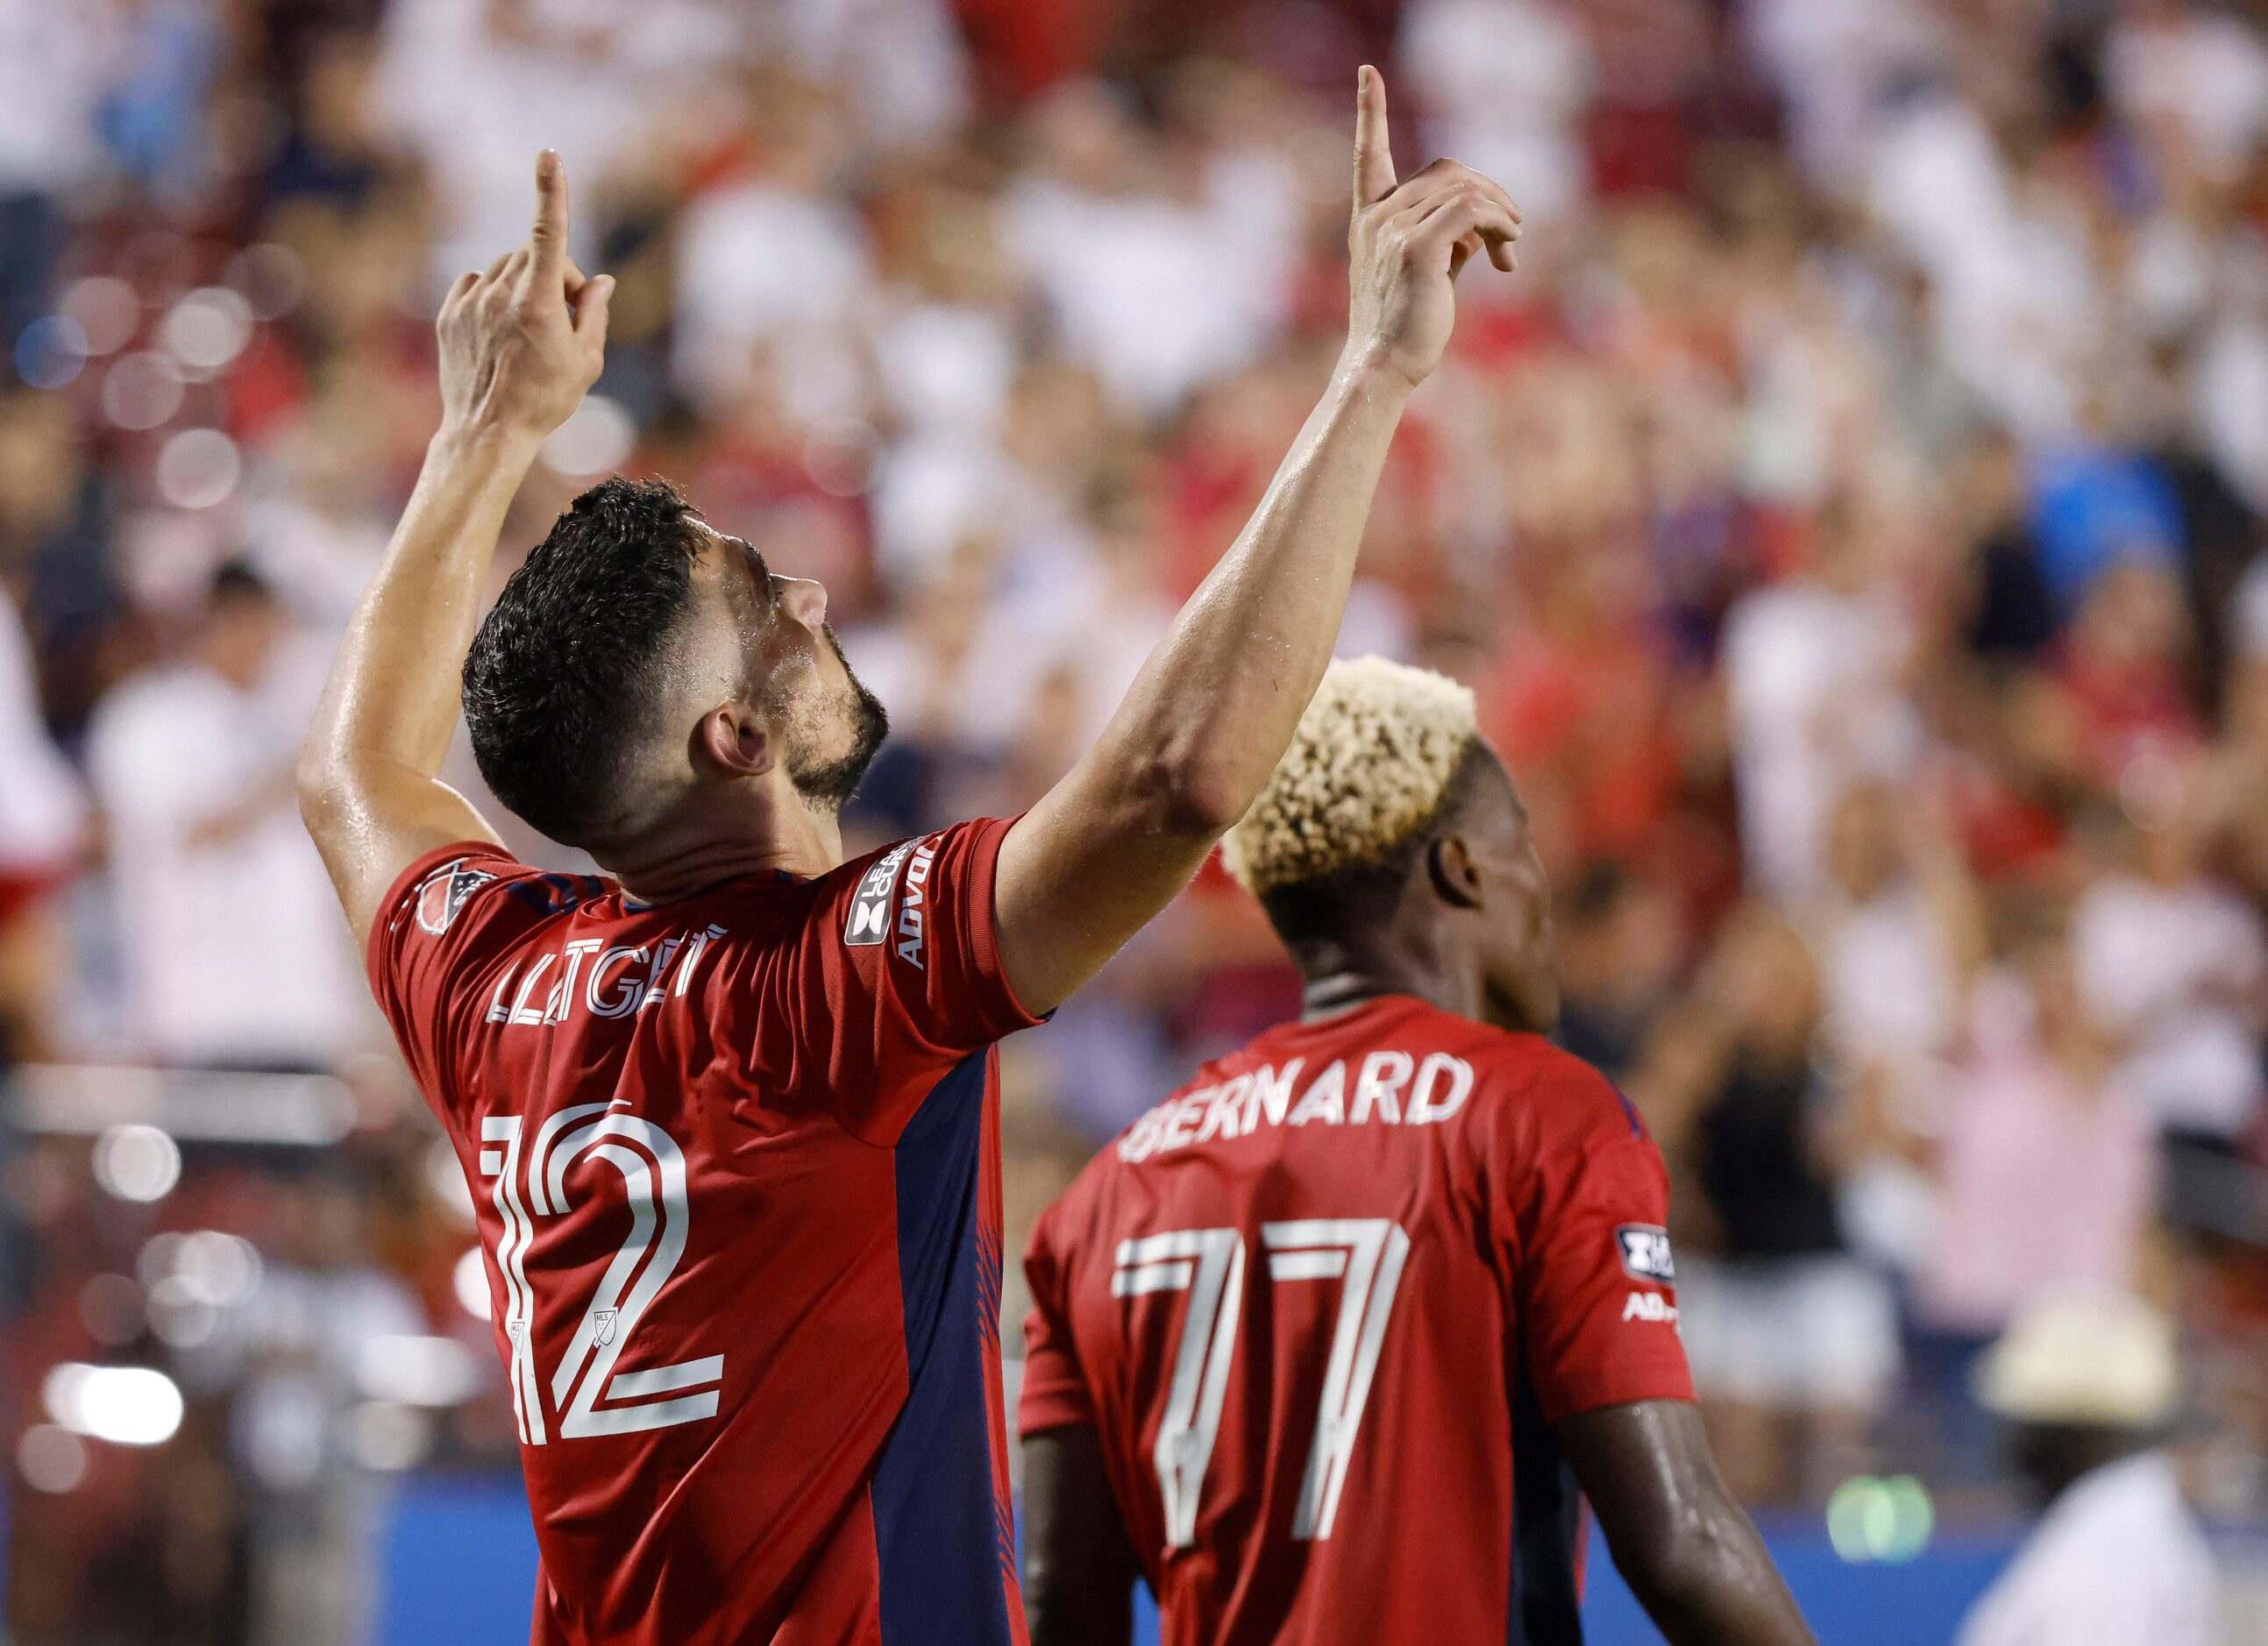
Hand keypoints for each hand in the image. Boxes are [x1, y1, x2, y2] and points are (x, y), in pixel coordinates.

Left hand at [436, 150, 613, 443]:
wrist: (487, 433)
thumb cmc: (545, 400)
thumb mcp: (586, 361)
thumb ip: (594, 312)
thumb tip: (598, 280)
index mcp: (537, 303)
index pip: (548, 234)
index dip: (551, 192)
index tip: (549, 155)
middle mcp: (500, 294)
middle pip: (535, 256)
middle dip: (556, 276)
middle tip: (566, 318)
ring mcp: (470, 303)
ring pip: (506, 269)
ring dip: (524, 286)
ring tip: (531, 332)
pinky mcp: (449, 314)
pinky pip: (476, 284)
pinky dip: (493, 296)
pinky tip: (501, 330)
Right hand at [1343, 67, 1520, 389]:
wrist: (1384, 366)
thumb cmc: (1406, 326)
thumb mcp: (1426, 270)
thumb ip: (1448, 237)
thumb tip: (1487, 225)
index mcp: (1370, 218)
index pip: (1367, 154)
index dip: (1368, 110)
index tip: (1368, 71)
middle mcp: (1376, 217)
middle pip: (1447, 170)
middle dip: (1489, 192)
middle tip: (1513, 229)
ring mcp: (1393, 230)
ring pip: (1464, 188)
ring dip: (1501, 210)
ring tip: (1514, 243)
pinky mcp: (1416, 248)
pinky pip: (1470, 210)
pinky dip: (1499, 221)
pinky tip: (1509, 246)